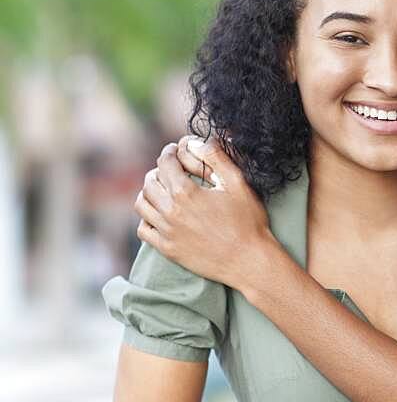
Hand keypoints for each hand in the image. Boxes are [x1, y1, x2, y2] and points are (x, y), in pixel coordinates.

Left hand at [134, 136, 274, 286]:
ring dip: (149, 192)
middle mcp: (170, 211)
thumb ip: (217, 158)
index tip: (173, 150)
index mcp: (186, 192)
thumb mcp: (238, 184)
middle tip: (170, 170)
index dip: (168, 152)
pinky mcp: (168, 249)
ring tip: (162, 190)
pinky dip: (147, 218)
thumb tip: (199, 142)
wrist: (249, 260)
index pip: (165, 163)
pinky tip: (159, 215)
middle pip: (149, 181)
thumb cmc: (248, 221)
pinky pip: (144, 229)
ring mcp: (167, 231)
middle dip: (158, 170)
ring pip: (142, 204)